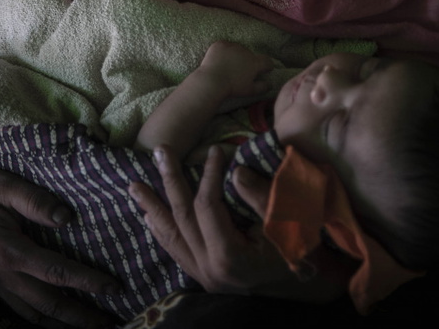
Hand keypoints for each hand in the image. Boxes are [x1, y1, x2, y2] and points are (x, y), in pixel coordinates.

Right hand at [0, 160, 118, 326]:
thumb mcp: (5, 185)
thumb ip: (36, 201)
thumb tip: (68, 218)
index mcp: (10, 252)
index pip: (58, 273)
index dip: (89, 282)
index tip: (114, 288)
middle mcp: (3, 275)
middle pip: (49, 305)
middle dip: (81, 317)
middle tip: (110, 322)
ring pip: (33, 314)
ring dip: (62, 322)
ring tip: (88, 324)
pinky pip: (20, 309)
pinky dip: (42, 318)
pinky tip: (56, 316)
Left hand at [130, 143, 286, 295]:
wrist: (305, 289)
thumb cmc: (300, 250)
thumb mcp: (287, 221)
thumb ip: (261, 197)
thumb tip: (234, 171)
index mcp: (229, 256)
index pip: (208, 207)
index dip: (209, 174)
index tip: (216, 149)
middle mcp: (209, 268)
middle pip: (182, 218)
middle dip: (170, 181)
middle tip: (160, 151)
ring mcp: (204, 275)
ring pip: (172, 237)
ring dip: (153, 207)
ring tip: (134, 186)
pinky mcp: (204, 276)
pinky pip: (176, 251)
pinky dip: (162, 231)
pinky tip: (149, 217)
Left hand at [199, 42, 274, 100]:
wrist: (212, 81)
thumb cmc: (233, 87)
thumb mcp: (250, 91)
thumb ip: (262, 87)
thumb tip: (270, 84)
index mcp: (254, 62)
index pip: (266, 61)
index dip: (268, 65)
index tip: (266, 69)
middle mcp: (245, 51)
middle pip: (250, 54)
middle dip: (248, 61)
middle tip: (241, 70)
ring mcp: (232, 46)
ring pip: (237, 49)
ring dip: (235, 55)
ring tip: (228, 65)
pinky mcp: (220, 44)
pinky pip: (224, 46)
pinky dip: (224, 51)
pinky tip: (220, 59)